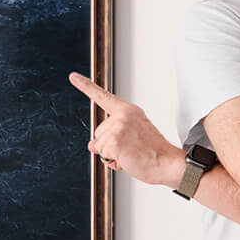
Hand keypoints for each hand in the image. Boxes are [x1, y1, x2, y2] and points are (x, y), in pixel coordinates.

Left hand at [68, 73, 185, 188]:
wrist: (167, 162)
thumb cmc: (155, 152)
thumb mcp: (135, 136)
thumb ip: (114, 134)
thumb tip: (92, 145)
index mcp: (129, 111)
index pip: (103, 97)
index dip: (85, 86)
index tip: (73, 77)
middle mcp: (123, 116)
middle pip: (99, 132)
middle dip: (109, 144)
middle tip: (130, 149)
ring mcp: (118, 127)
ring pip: (98, 145)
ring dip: (111, 154)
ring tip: (131, 154)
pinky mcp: (114, 141)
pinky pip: (102, 154)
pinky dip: (112, 161)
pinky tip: (128, 159)